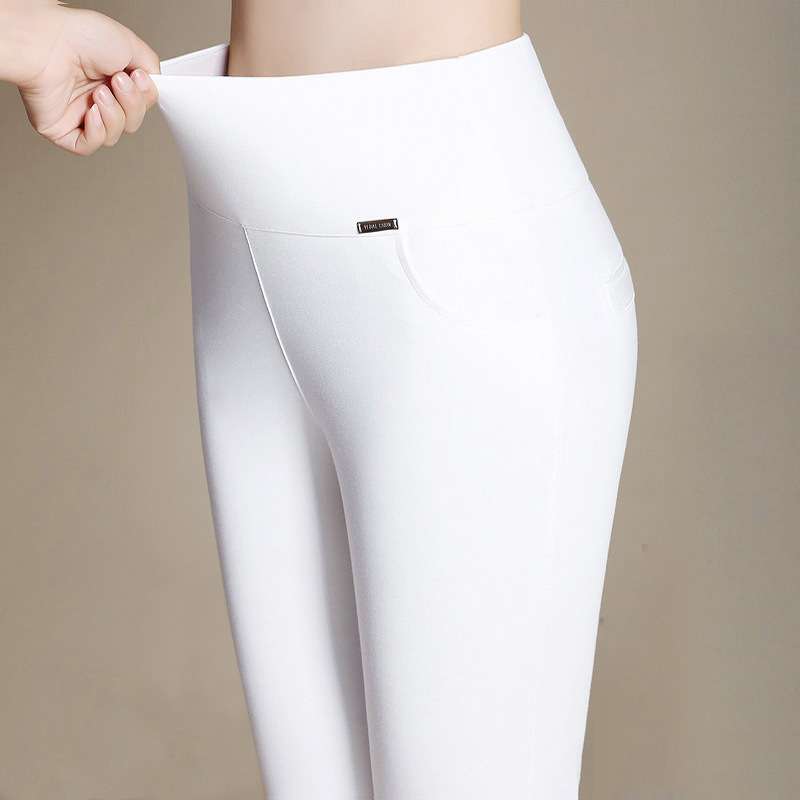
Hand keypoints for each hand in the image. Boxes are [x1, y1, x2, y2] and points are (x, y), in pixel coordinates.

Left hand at [8, 3, 159, 155]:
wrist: (49, 43)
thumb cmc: (80, 36)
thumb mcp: (132, 46)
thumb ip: (152, 70)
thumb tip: (155, 88)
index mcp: (112, 80)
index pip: (142, 105)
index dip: (145, 97)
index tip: (139, 78)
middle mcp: (97, 98)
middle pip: (132, 123)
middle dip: (130, 105)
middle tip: (117, 82)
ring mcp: (80, 115)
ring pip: (114, 137)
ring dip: (113, 115)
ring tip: (99, 93)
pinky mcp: (63, 130)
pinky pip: (90, 146)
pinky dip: (96, 132)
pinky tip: (91, 112)